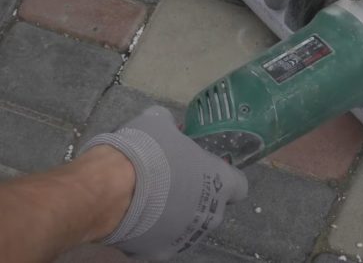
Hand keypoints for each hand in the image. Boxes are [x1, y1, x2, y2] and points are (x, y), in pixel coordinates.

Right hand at [80, 106, 247, 259]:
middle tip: (171, 185)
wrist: (113, 187)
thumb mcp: (158, 123)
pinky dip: (152, 233)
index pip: (238, 186)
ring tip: (150, 202)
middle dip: (195, 198)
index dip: (223, 179)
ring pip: (187, 226)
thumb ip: (170, 125)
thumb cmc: (146, 151)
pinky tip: (137, 219)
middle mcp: (211, 214)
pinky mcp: (162, 252)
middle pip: (212, 208)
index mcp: (221, 182)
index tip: (205, 172)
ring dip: (175, 216)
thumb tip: (168, 123)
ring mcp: (188, 236)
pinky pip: (161, 241)